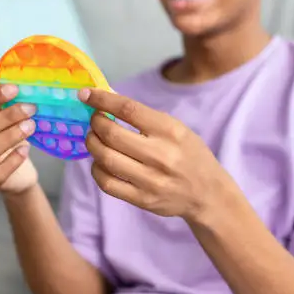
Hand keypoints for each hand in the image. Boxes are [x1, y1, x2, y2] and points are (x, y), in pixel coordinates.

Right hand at [0, 85, 38, 194]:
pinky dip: (12, 160)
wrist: (18, 174)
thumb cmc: (9, 141)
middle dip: (6, 117)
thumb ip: (6, 106)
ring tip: (31, 127)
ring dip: (10, 137)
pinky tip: (25, 150)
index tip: (15, 89)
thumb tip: (22, 88)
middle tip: (30, 109)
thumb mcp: (5, 122)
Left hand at [79, 88, 234, 220]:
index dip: (102, 99)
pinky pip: (107, 183)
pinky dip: (96, 169)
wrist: (208, 194)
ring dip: (92, 144)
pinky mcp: (142, 199)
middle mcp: (160, 155)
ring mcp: (150, 180)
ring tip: (94, 139)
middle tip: (94, 120)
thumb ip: (145, 117)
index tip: (86, 94)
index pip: (128, 109)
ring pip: (105, 158)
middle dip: (95, 123)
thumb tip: (108, 101)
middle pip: (111, 135)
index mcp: (170, 131)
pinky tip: (99, 162)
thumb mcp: (177, 129)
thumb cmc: (190, 155)